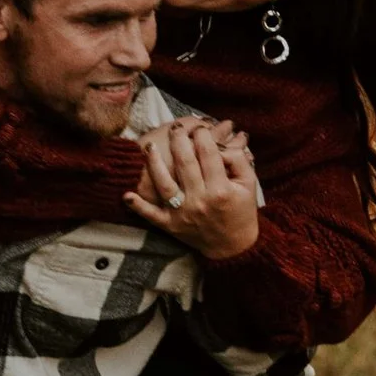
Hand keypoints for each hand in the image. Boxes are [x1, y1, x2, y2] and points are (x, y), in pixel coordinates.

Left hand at [124, 118, 259, 262]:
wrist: (232, 246)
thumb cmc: (240, 210)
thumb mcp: (249, 184)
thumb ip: (238, 161)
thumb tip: (220, 146)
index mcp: (221, 189)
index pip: (208, 153)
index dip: (202, 135)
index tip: (199, 128)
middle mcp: (200, 200)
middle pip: (185, 163)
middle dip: (178, 140)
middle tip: (175, 128)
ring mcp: (183, 213)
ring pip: (165, 184)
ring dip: (154, 164)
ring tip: (150, 147)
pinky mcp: (171, 225)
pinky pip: (151, 215)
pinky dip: (138, 206)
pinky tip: (126, 195)